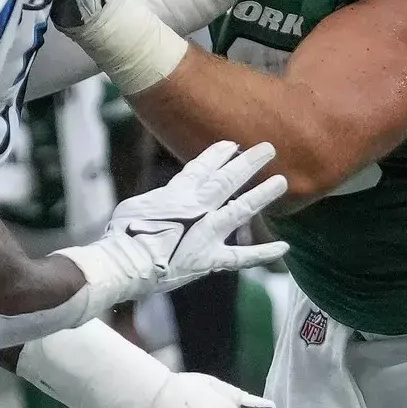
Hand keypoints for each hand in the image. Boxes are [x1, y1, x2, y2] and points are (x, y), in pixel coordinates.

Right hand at [58, 140, 289, 306]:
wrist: (126, 262)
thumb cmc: (122, 234)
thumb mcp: (136, 206)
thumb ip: (158, 201)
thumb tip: (164, 202)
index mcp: (177, 192)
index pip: (202, 167)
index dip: (218, 154)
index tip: (232, 144)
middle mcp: (198, 208)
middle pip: (227, 180)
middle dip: (248, 162)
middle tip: (268, 149)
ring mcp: (207, 233)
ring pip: (241, 209)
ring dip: (262, 194)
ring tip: (281, 181)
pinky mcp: (211, 259)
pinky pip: (242, 257)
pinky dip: (264, 253)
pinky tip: (284, 247)